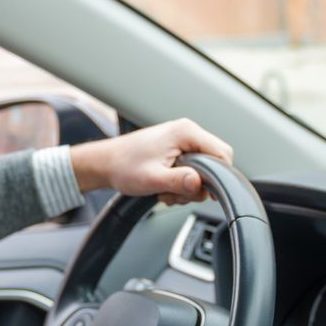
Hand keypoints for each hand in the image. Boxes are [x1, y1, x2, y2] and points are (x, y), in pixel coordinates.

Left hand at [70, 118, 233, 203]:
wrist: (103, 164)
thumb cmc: (123, 166)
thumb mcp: (152, 179)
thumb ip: (179, 182)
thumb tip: (200, 185)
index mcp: (186, 132)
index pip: (222, 153)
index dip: (219, 176)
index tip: (207, 193)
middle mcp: (186, 133)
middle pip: (213, 163)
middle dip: (197, 184)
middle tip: (176, 193)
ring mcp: (180, 141)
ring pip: (201, 170)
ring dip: (185, 187)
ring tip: (164, 190)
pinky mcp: (174, 151)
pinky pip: (189, 170)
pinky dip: (179, 183)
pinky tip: (163, 187)